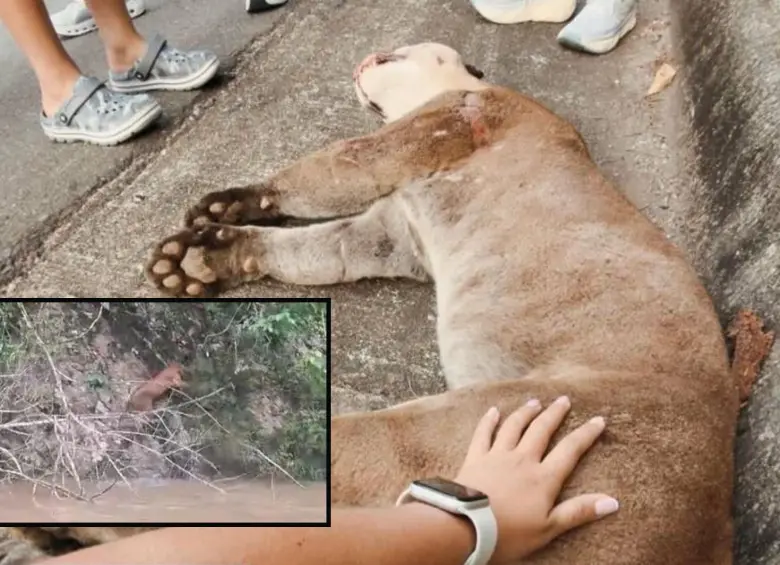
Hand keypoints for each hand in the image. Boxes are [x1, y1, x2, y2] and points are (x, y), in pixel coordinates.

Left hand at [454, 396, 617, 563]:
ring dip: (526, 412)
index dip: (586, 434)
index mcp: (543, 478)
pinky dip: (489, 420)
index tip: (599, 420)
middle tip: (564, 400)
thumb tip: (613, 502)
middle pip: (541, 430)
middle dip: (555, 414)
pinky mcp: (476, 457)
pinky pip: (483, 433)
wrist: (466, 527)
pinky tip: (494, 411)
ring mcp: (497, 456)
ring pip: (514, 426)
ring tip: (535, 402)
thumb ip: (579, 511)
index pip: (570, 450)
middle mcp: (522, 460)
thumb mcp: (549, 528)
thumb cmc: (509, 533)